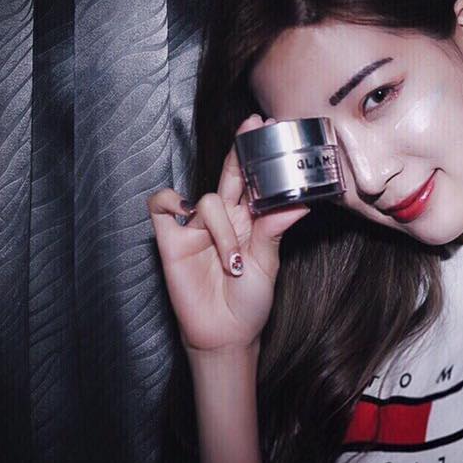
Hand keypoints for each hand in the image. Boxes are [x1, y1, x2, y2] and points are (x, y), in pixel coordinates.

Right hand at [146, 114, 310, 355]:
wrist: (224, 336)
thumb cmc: (248, 303)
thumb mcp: (267, 265)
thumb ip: (274, 231)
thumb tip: (299, 205)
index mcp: (249, 221)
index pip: (253, 180)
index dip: (257, 154)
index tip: (269, 127)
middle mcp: (223, 219)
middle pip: (229, 175)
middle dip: (240, 150)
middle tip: (254, 126)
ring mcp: (195, 227)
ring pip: (206, 199)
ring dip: (221, 228)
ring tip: (232, 262)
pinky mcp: (171, 239)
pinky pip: (163, 206)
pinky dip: (173, 204)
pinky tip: (187, 221)